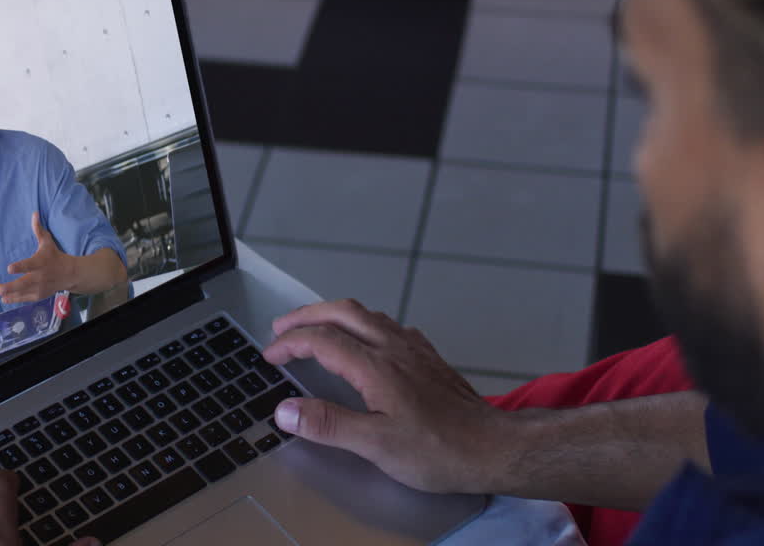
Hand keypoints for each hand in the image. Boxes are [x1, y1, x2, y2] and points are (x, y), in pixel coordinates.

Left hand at [0, 212, 75, 303]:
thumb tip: (34, 213)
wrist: (70, 274)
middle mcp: (40, 276)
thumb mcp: (48, 242)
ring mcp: (40, 287)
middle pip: (23, 283)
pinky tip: (4, 298)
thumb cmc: (55, 256)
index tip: (9, 269)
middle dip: (8, 286)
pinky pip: (25, 298)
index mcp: (40, 262)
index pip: (29, 265)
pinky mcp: (40, 295)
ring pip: (22, 293)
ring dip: (8, 294)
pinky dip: (14, 299)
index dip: (20, 267)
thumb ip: (38, 230)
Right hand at [262, 299, 515, 494]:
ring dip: (334, 314)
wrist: (493, 447)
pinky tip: (366, 340)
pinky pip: (389, 325)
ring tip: (315, 326)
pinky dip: (364, 324)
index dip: (290, 344)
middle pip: (342, 312)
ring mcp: (414, 349)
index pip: (321, 340)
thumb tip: (285, 410)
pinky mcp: (428, 357)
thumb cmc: (439, 450)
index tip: (270, 355)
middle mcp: (394, 348)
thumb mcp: (376, 445)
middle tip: (282, 327)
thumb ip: (329, 424)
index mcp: (376, 366)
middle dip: (306, 315)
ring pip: (367, 314)